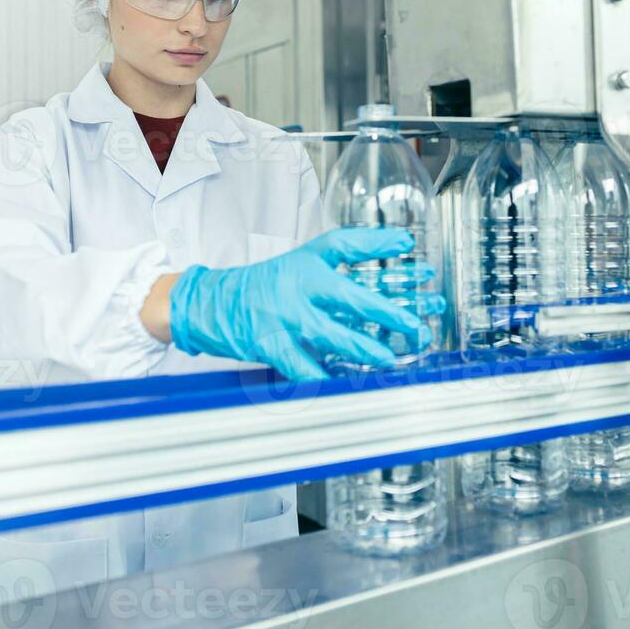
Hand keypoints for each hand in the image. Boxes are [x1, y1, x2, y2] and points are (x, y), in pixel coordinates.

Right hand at [169, 228, 431, 379]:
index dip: (377, 243)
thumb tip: (390, 265)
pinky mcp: (271, 344)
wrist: (213, 303)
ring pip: (331, 334)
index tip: (407, 246)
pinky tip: (343, 385)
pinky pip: (301, 366)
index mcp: (307, 262)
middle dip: (387, 311)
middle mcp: (298, 286)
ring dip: (364, 347)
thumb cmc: (263, 286)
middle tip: (415, 322)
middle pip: (350, 296)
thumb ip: (341, 267)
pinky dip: (321, 377)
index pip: (345, 245)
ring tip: (389, 358)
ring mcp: (285, 317)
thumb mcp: (300, 265)